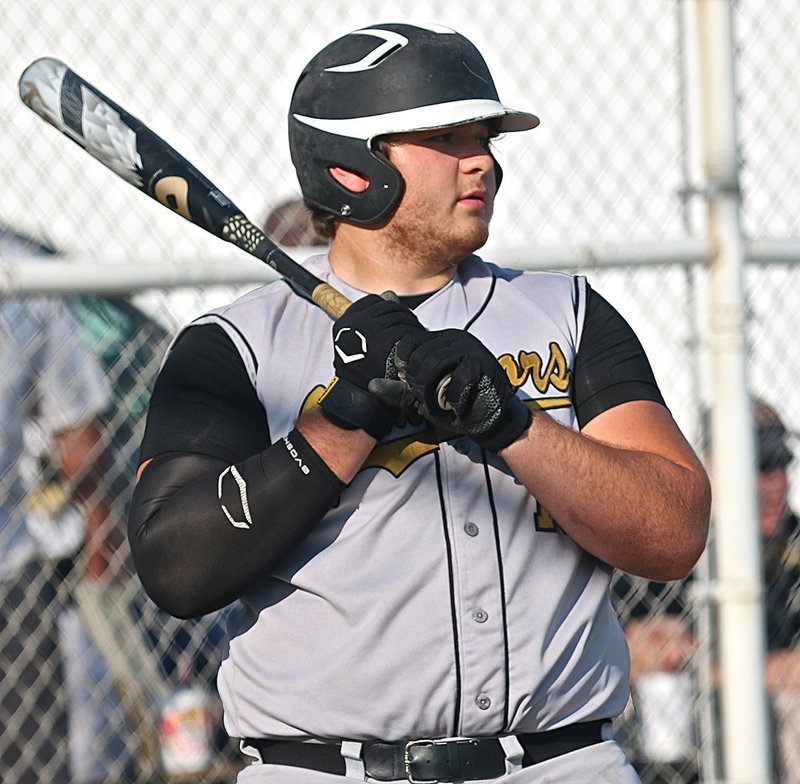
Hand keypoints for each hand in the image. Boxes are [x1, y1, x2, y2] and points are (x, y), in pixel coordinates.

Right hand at [319, 293, 424, 438]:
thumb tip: (389, 294)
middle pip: (390, 307)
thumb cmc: (362, 371)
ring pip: (401, 316)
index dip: (388, 310)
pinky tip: (414, 350)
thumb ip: (373, 315)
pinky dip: (415, 338)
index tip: (392, 324)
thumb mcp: (359, 340)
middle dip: (403, 317)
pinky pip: (407, 330)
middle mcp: (354, 322)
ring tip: (411, 342)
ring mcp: (369, 330)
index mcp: (345, 321)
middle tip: (409, 332)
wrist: (360, 398)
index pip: (374, 301)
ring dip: (411, 326)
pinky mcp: (385, 340)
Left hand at [370, 329, 531, 450]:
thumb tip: (371, 385)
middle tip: (430, 401)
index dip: (403, 365)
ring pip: (435, 366)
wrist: (492, 418)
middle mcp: (454, 338)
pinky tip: (458, 406)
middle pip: (419, 357)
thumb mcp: (422, 397)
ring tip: (442, 405)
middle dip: (419, 385)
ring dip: (434, 393)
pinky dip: (453, 400)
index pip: (408, 342)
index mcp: (438, 340)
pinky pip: (456, 381)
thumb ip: (400, 389)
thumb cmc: (454, 405)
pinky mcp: (484, 363)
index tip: (410, 384)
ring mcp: (470, 348)